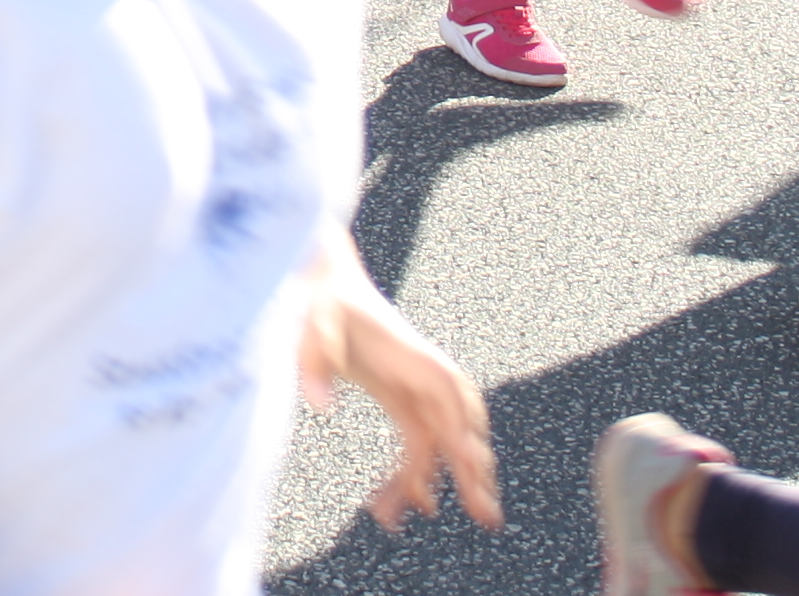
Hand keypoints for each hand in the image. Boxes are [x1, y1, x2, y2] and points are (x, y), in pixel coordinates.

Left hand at [300, 274, 501, 532]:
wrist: (323, 281)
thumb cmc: (322, 300)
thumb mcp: (312, 326)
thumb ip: (316, 363)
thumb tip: (321, 408)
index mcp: (414, 357)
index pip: (450, 396)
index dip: (463, 431)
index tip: (475, 465)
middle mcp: (423, 376)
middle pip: (460, 427)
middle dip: (473, 470)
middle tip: (486, 515)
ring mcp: (415, 390)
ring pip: (439, 445)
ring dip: (435, 482)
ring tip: (421, 518)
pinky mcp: (400, 399)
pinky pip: (415, 445)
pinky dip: (409, 476)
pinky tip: (390, 505)